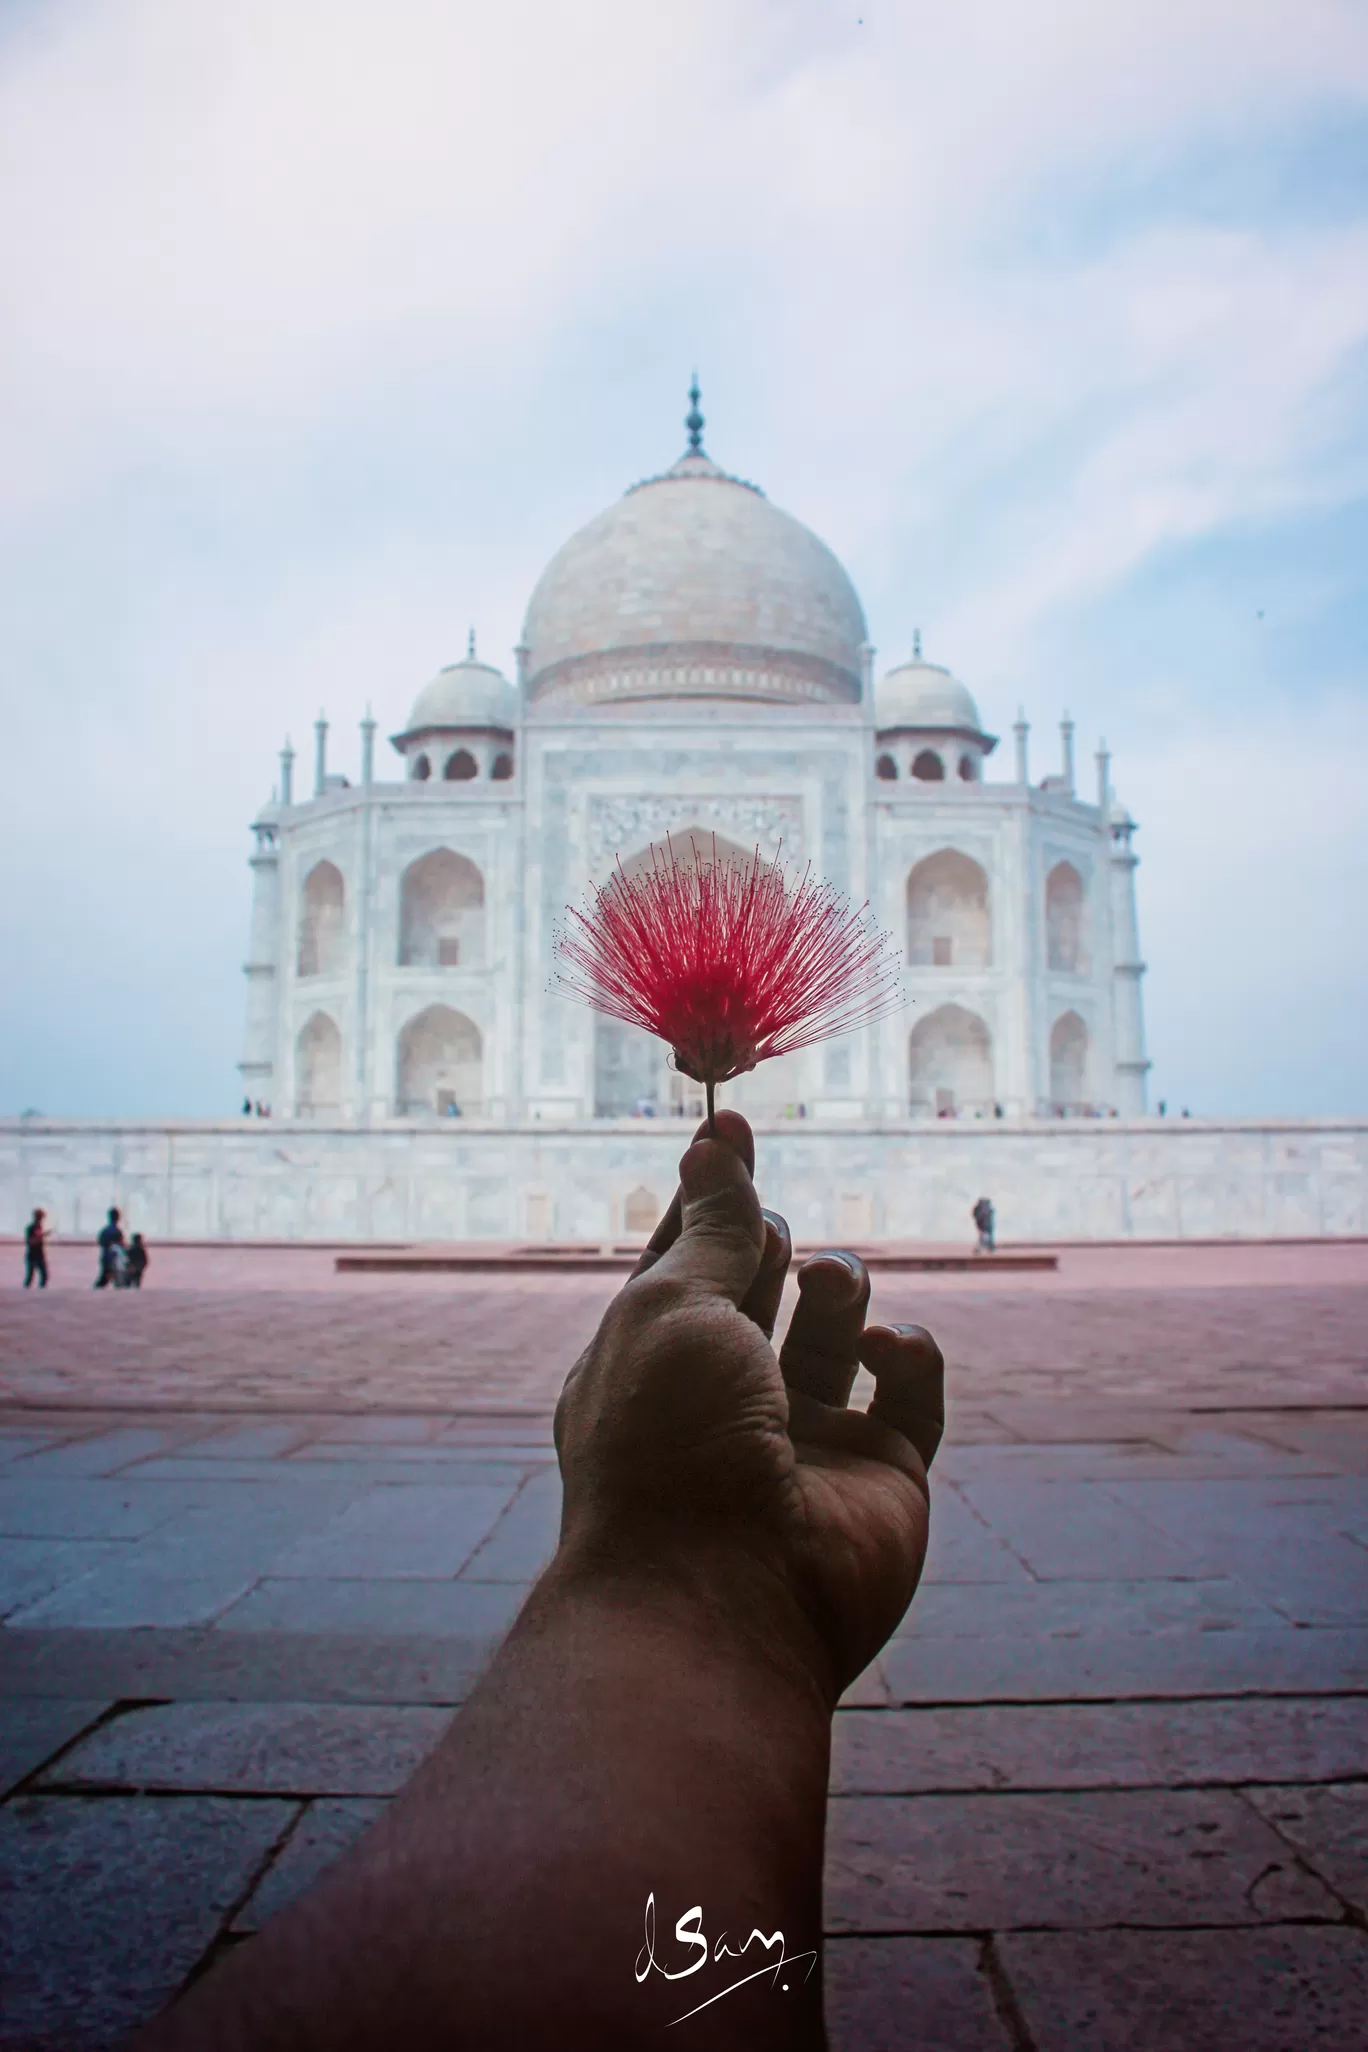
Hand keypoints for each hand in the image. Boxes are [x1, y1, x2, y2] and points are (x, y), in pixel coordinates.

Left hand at [553, 1112, 942, 1702]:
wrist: (721, 1596)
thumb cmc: (670, 1442)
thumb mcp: (673, 1307)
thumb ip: (710, 1225)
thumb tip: (713, 1144)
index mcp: (652, 1359)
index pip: (684, 1257)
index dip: (708, 1193)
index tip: (730, 1126)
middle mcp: (726, 1397)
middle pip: (761, 1287)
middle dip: (771, 1242)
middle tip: (773, 1237)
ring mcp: (806, 1439)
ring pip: (838, 1330)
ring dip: (841, 1286)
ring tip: (830, 1284)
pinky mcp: (883, 1475)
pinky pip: (913, 1395)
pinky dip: (912, 1355)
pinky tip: (891, 1350)